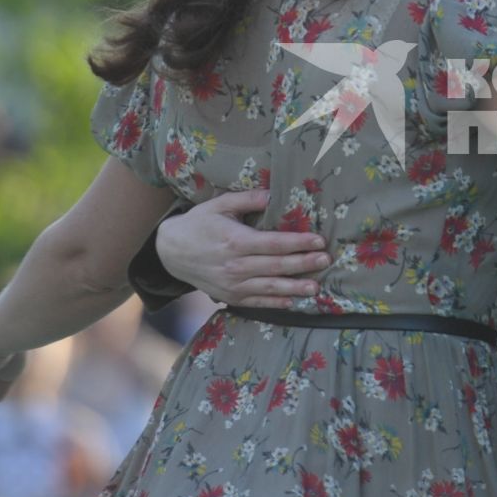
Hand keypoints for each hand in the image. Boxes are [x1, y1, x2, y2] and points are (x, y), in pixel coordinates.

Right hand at [160, 189, 330, 308]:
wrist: (171, 252)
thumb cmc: (199, 223)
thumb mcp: (219, 204)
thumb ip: (247, 199)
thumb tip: (273, 194)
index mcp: (236, 241)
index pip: (274, 243)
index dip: (299, 243)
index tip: (319, 241)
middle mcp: (236, 265)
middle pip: (277, 266)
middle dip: (304, 264)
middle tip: (326, 261)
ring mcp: (232, 284)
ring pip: (270, 287)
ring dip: (295, 288)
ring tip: (316, 287)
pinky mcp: (230, 297)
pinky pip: (257, 301)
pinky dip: (276, 303)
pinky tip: (293, 301)